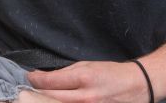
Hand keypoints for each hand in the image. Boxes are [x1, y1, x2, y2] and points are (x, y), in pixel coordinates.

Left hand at [27, 61, 151, 102]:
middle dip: (36, 92)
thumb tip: (46, 78)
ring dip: (47, 102)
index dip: (35, 79)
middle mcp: (86, 97)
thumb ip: (66, 73)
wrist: (137, 85)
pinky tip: (55, 102)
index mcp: (83, 78)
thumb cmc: (110, 73)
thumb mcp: (86, 65)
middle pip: (51, 97)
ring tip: (39, 97)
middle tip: (28, 89)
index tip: (28, 77)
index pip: (50, 81)